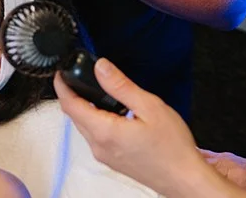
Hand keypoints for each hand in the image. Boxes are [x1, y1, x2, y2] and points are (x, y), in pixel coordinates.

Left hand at [54, 58, 221, 197]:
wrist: (184, 178)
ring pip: (85, 127)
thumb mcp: (149, 106)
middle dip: (73, 95)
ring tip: (100, 92)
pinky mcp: (112, 161)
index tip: (61, 73)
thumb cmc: (172, 146)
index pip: (70, 106)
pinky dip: (97, 121)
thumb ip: (120, 86)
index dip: (62, 86)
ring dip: (86, 109)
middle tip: (81, 77)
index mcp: (105, 132)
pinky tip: (114, 114)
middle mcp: (99, 147)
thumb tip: (100, 68)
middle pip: (75, 117)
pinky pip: (96, 137)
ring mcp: (105, 156)